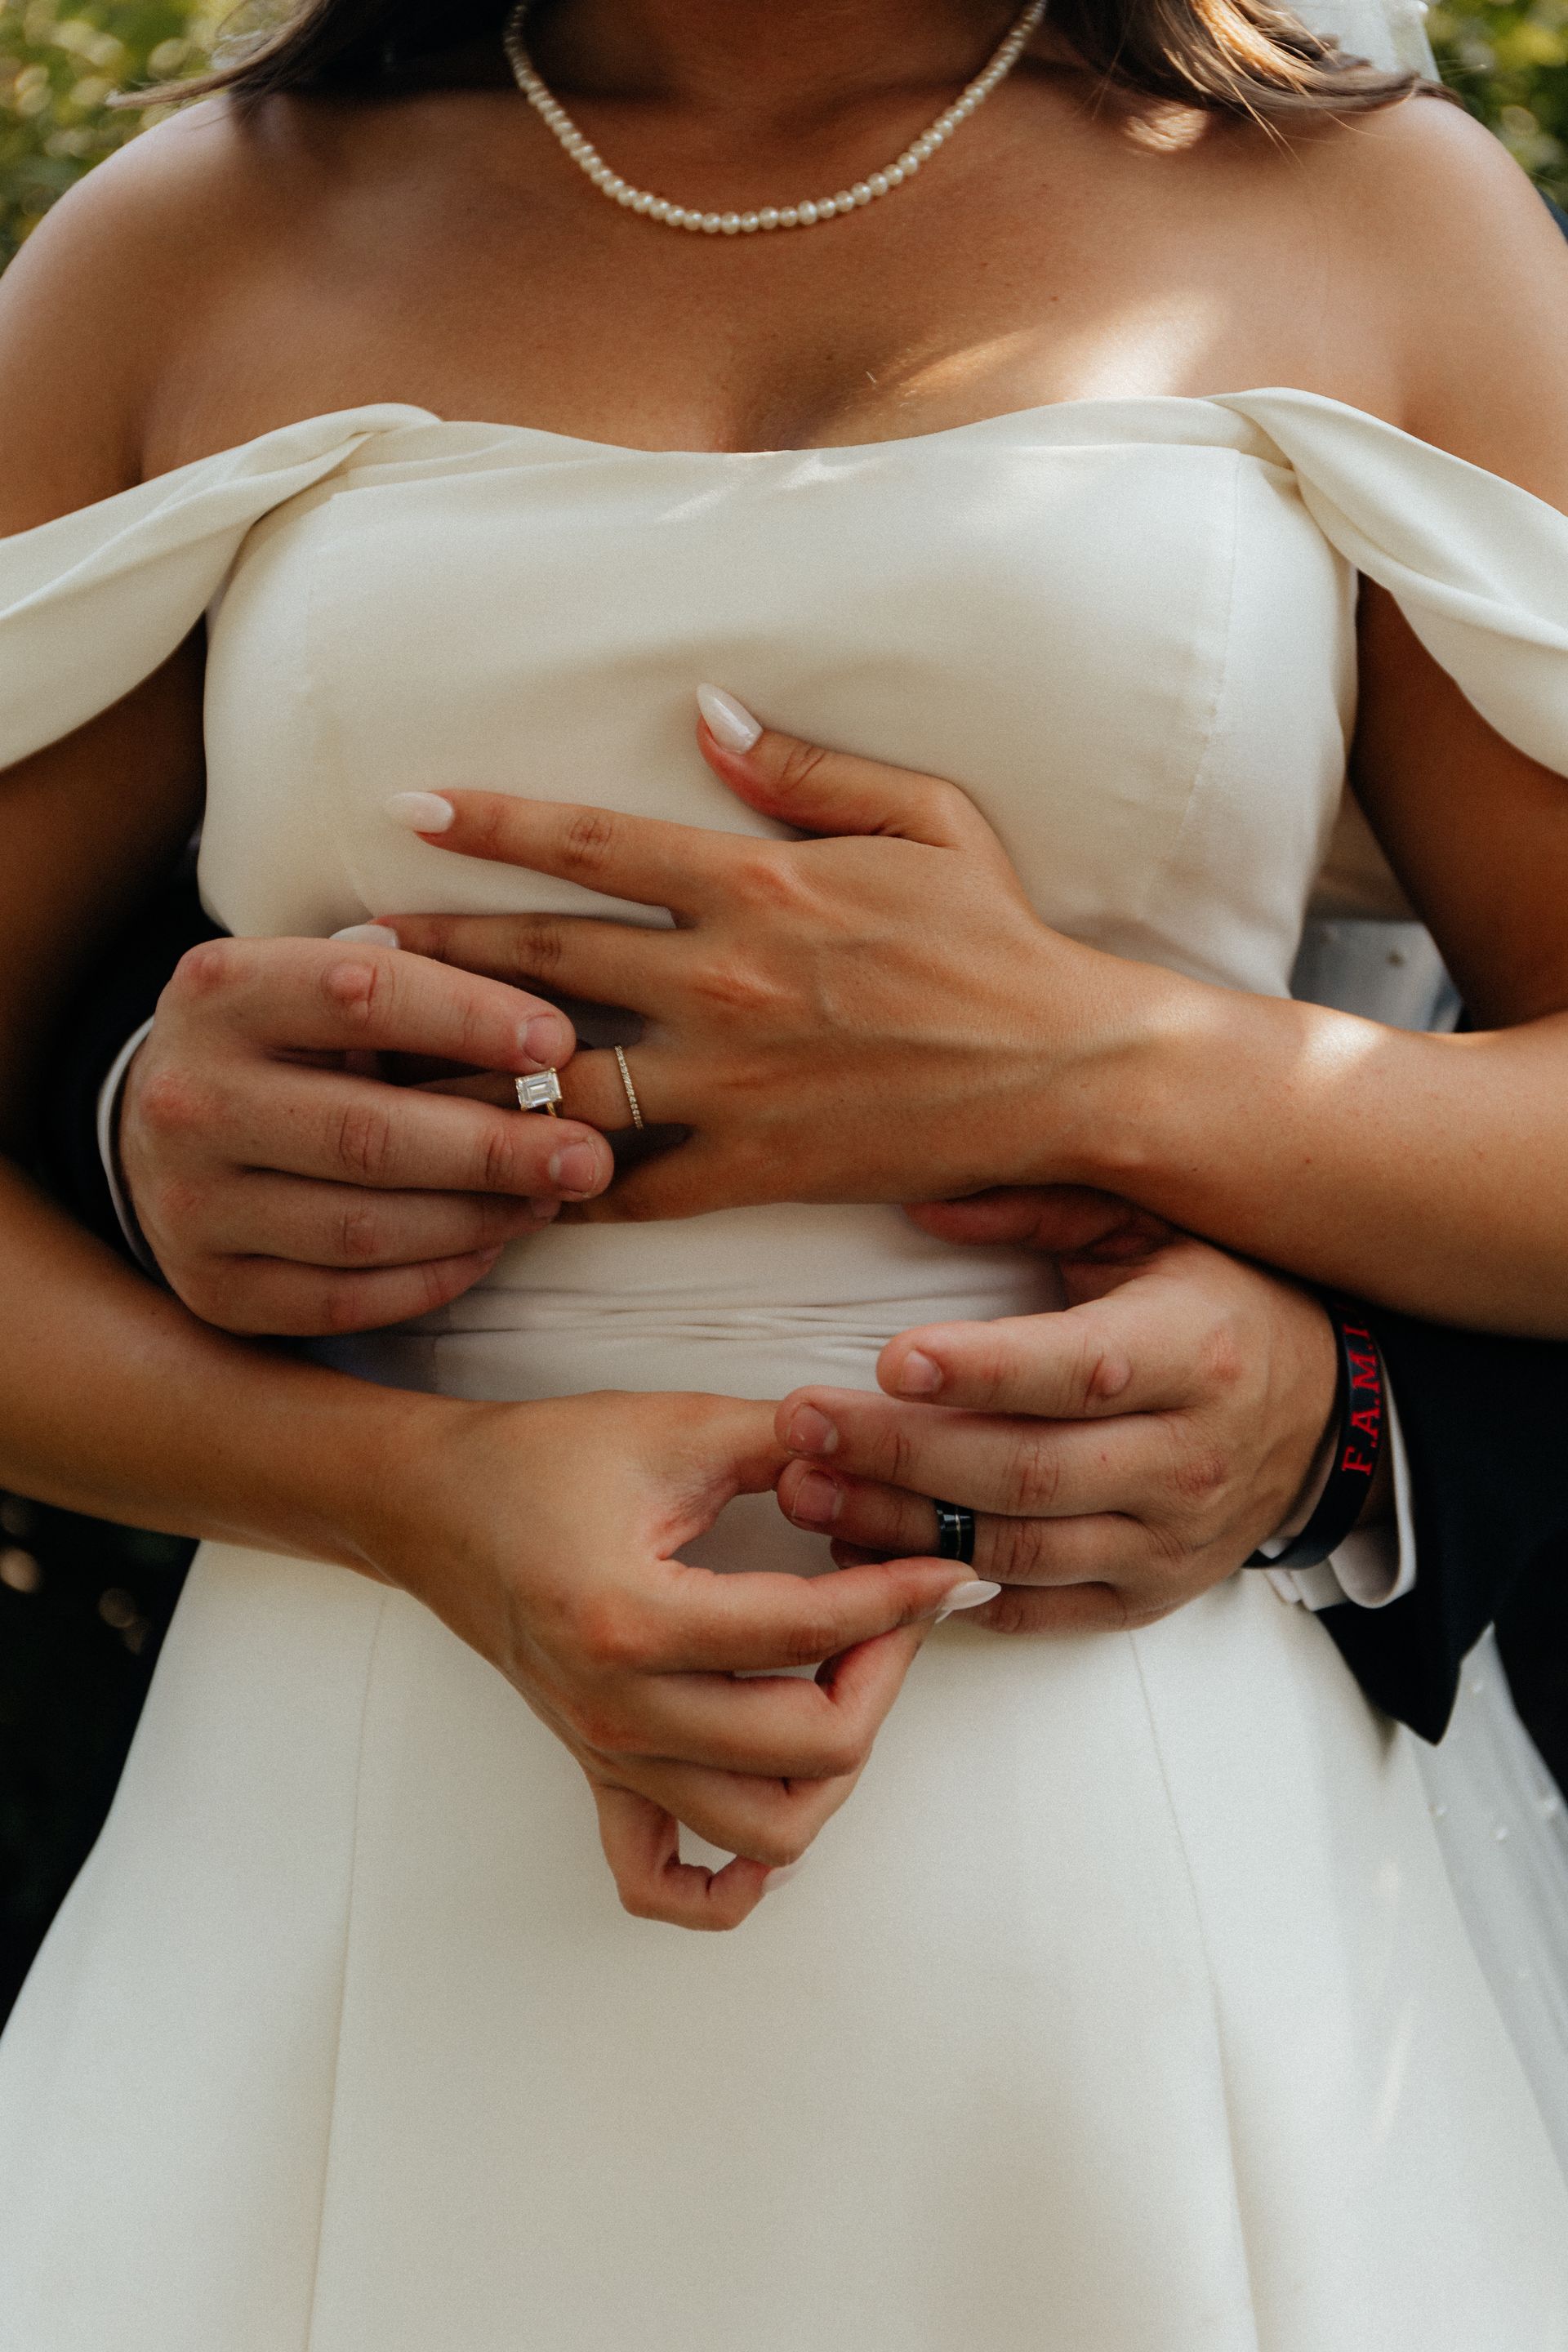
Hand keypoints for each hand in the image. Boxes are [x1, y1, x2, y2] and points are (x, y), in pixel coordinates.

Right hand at [120, 932, 615, 1333]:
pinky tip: (489, 1245)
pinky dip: (434, 1277)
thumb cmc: (282, 1042)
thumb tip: (548, 1044)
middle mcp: (190, 1099)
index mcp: (221, 992)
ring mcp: (191, 1203)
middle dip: (495, 1148)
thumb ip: (411, 990)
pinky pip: (346, 1299)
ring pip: (364, 1228)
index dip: (469, 1019)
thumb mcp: (315, 984)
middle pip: (368, 1133)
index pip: (360, 995)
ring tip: (550, 1198)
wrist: (157, 1128)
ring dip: (477, 1218)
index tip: (558, 1044)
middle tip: (588, 1155)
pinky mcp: (215, 1288)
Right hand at [362, 1388, 990, 1928]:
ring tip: (848, 1684)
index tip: (950, 1568)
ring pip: (764, 1831)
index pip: (807, 1632)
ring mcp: (608, 1753)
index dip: (898, 1597)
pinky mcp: (599, 1771)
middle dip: (883, 1678)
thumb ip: (787, 1440)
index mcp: (633, 1620)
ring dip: (831, 1770)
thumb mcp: (675, 1428)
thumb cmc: (541, 1462)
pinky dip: (725, 1883)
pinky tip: (768, 1827)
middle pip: (807, 1750)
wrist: (436, 1506)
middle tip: (899, 1609)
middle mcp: (620, 1708)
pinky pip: (659, 1877)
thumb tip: (884, 1453)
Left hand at [380, 690, 1163, 1219]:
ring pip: (564, 1083)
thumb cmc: (999, 938)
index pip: (591, 844)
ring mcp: (733, 1080)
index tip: (409, 810)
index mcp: (757, 883)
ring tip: (385, 1072)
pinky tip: (498, 1187)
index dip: (491, 823)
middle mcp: (724, 979)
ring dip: (468, 1075)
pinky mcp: (757, 1166)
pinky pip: (633, 1188)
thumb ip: (804, 769)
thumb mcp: (922, 817)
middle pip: (544, 960)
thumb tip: (705, 713)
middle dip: (434, 950)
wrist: (1070, 1069)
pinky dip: (562, 1189)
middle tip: (345, 948)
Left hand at [771, 1192, 1338, 1632]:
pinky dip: (950, 1592)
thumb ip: (1037, 1209)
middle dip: (899, 1455)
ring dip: (899, 1529)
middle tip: (801, 1429)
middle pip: (1026, 1471)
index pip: (1080, 1369)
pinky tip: (873, 1557)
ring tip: (809, 1496)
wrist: (1328, 1419)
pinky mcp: (1148, 1595)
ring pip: (1018, 1551)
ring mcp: (1169, 1539)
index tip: (891, 1360)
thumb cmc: (1220, 1306)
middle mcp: (1187, 1456)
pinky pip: (1037, 1610)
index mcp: (1193, 1349)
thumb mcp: (1150, 1230)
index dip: (983, 1370)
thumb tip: (920, 1207)